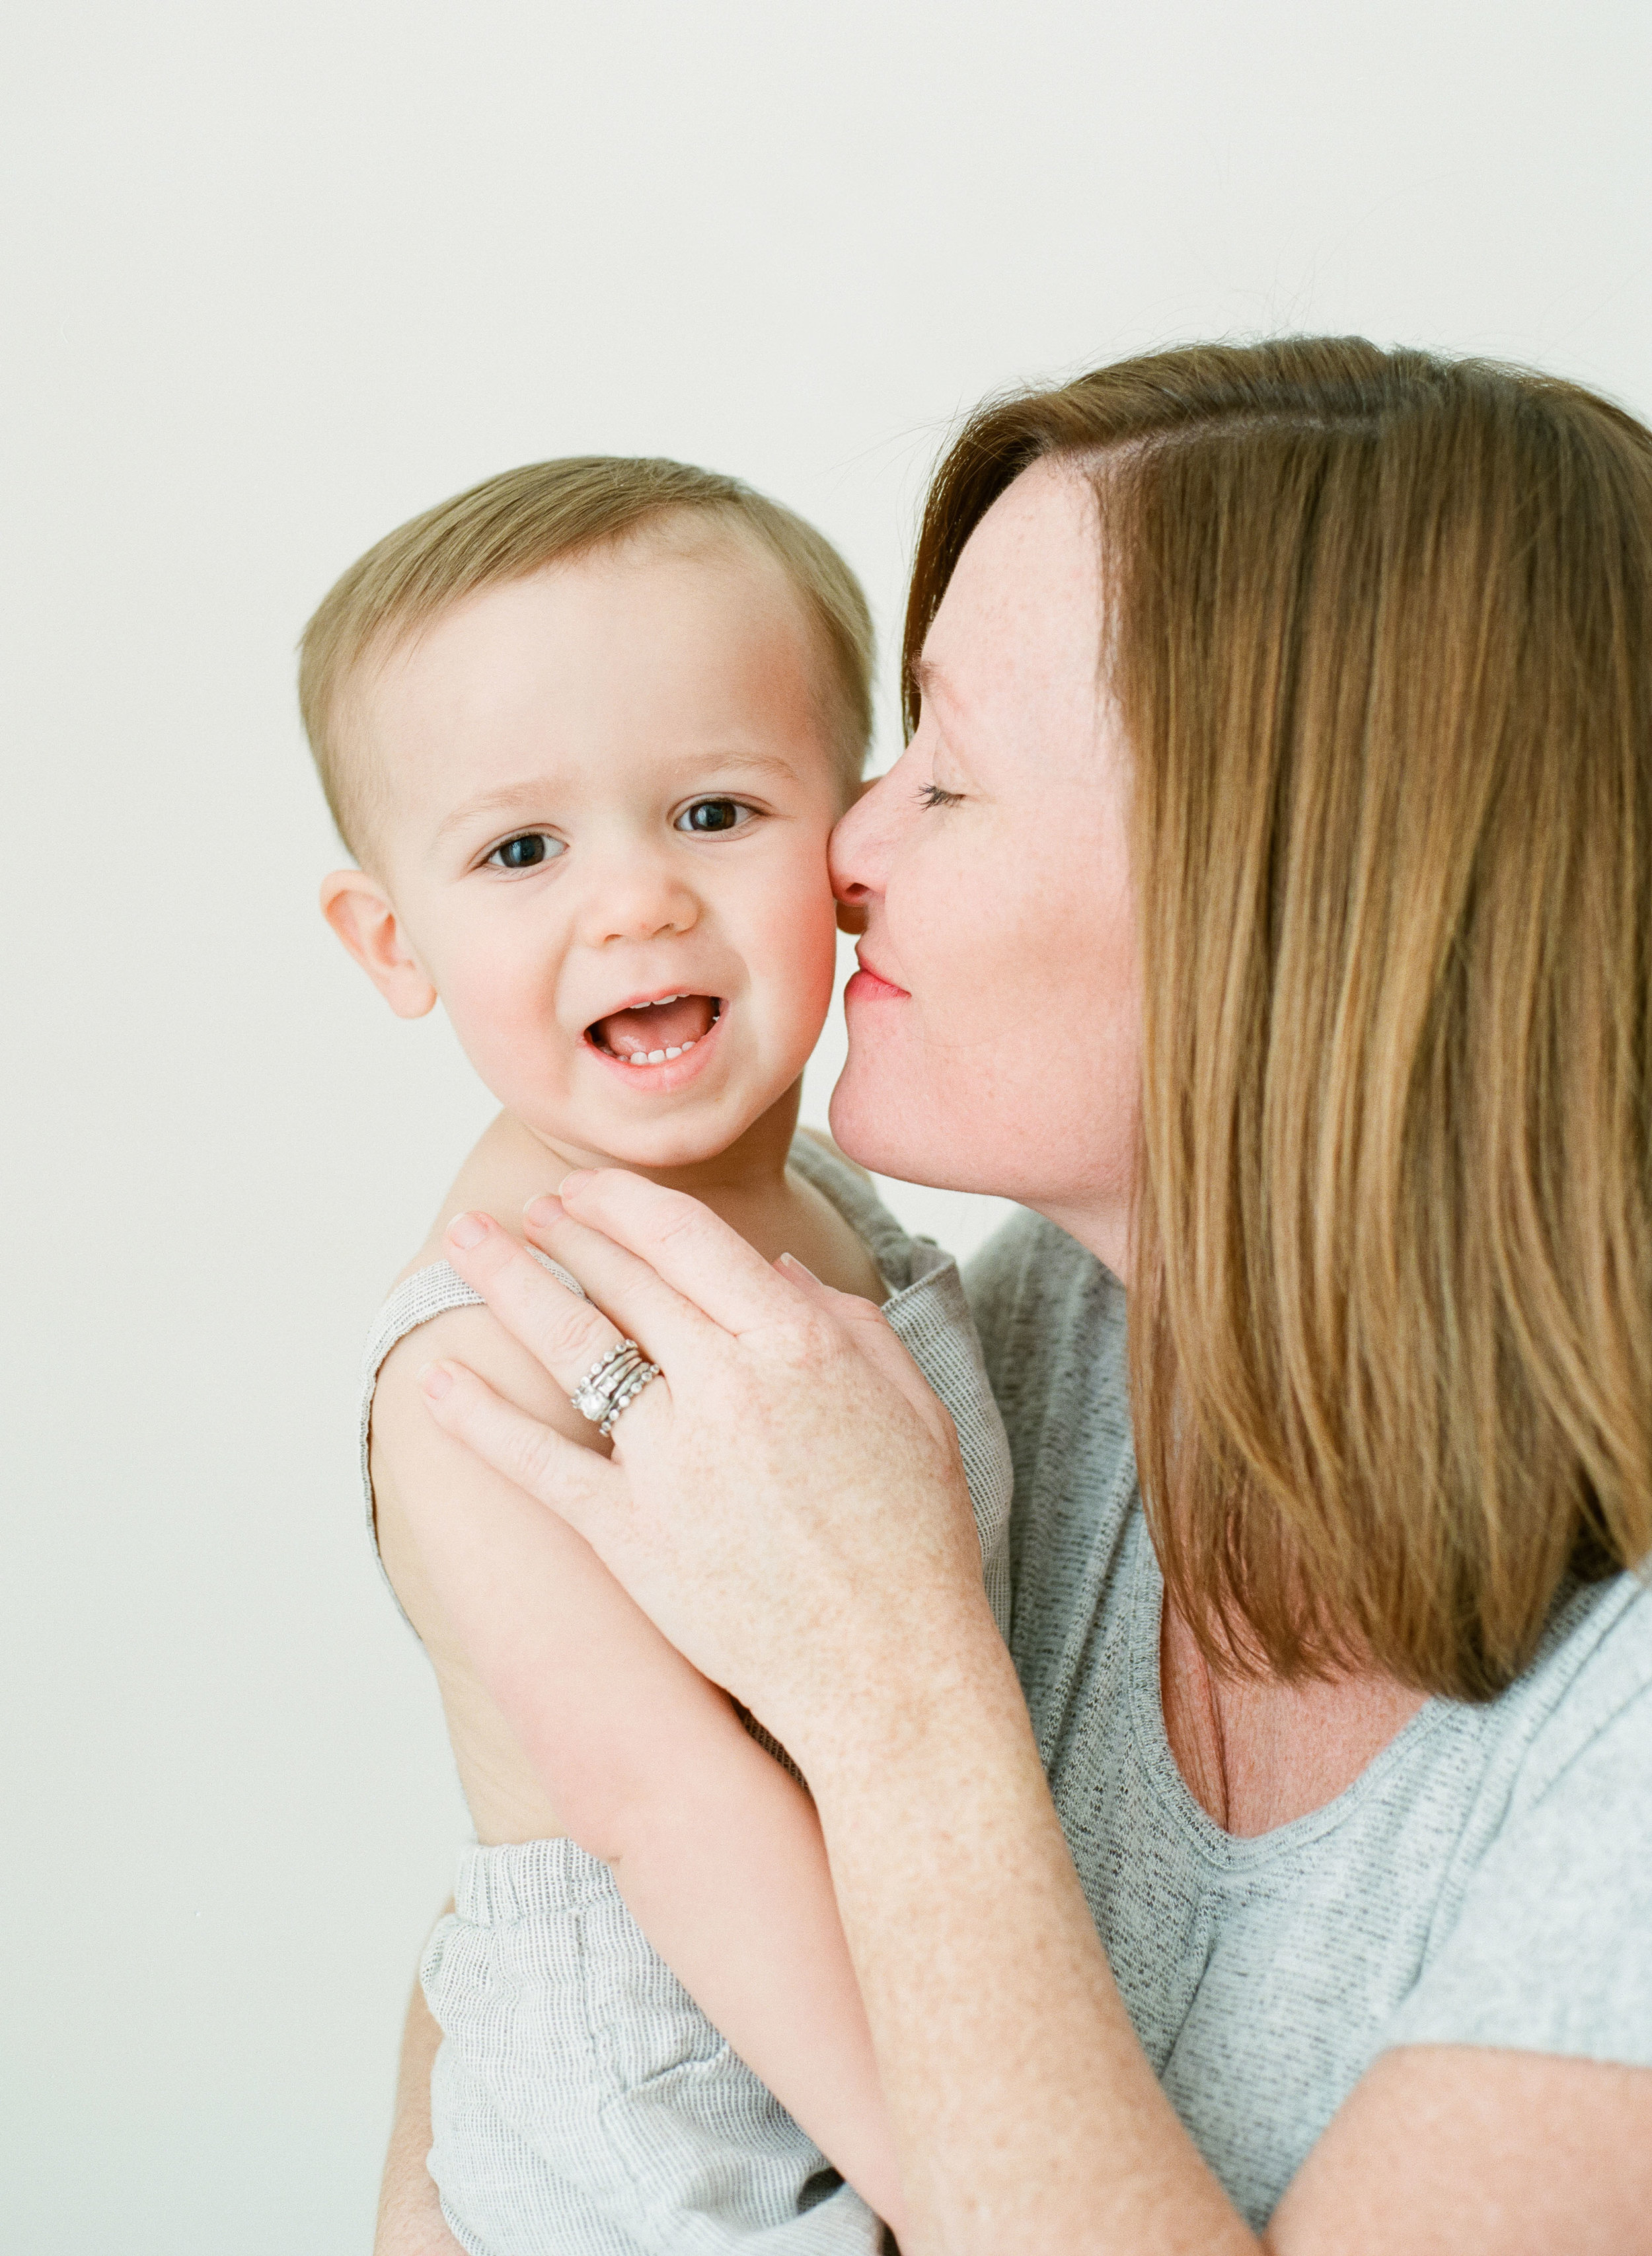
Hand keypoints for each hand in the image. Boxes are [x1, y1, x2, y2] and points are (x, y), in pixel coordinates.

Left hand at [417, 1168, 992, 1757]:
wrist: (891, 1674)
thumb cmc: (913, 1543)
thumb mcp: (913, 1408)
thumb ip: (848, 1323)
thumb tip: (773, 1266)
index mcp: (798, 1345)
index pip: (687, 1238)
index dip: (623, 1203)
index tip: (588, 1190)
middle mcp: (727, 1387)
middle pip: (622, 1280)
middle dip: (564, 1231)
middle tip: (529, 1208)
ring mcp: (669, 1461)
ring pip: (569, 1346)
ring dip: (507, 1281)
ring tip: (465, 1244)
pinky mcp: (628, 1535)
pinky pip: (536, 1461)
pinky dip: (478, 1417)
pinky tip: (435, 1380)